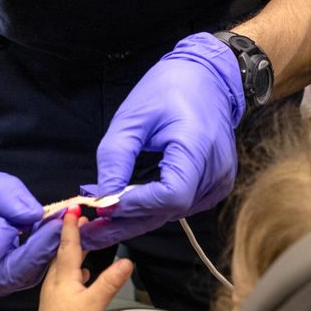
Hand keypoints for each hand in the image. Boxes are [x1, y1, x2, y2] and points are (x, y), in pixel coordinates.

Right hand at [0, 121, 61, 295]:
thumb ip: (7, 196)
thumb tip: (35, 215)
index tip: (13, 219)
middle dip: (32, 254)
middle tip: (58, 228)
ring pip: (14, 278)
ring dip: (39, 255)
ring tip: (60, 228)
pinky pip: (18, 272)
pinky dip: (37, 254)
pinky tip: (53, 234)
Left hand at [35, 208, 133, 310]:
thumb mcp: (95, 303)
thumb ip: (110, 281)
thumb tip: (126, 261)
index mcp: (63, 276)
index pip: (68, 245)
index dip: (71, 226)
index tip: (73, 208)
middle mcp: (54, 281)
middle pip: (62, 253)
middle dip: (72, 236)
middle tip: (82, 221)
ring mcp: (52, 293)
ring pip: (62, 266)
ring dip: (72, 252)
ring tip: (83, 244)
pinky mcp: (54, 304)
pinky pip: (63, 278)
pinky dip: (73, 270)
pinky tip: (82, 276)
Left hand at [80, 33, 243, 249]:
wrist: (208, 78)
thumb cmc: (169, 89)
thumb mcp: (133, 116)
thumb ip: (116, 157)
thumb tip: (104, 198)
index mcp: (197, 146)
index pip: (171, 195)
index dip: (137, 205)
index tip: (103, 206)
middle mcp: (215, 170)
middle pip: (169, 211)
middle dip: (127, 222)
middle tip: (90, 232)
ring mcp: (220, 180)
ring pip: (173, 213)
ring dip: (138, 219)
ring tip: (102, 225)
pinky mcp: (218, 184)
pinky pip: (182, 206)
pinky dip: (154, 210)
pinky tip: (129, 210)